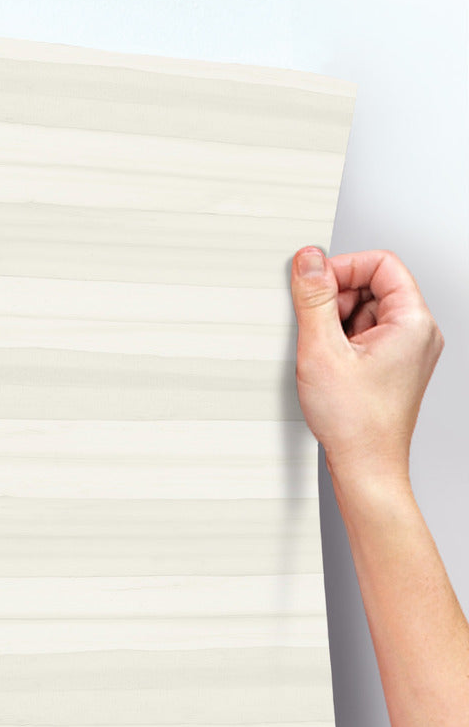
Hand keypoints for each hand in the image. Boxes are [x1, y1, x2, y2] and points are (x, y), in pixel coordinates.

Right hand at [290, 245, 443, 487]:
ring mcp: (407, 352)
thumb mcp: (322, 351)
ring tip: (323, 356)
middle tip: (314, 327)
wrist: (366, 467)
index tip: (313, 284)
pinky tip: (328, 367)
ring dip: (336, 324)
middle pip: (373, 287)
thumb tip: (309, 260)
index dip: (343, 268)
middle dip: (336, 299)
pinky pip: (365, 337)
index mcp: (412, 322)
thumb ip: (314, 299)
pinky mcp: (392, 368)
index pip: (381, 264)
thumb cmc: (355, 422)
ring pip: (366, 313)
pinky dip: (341, 344)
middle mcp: (417, 334)